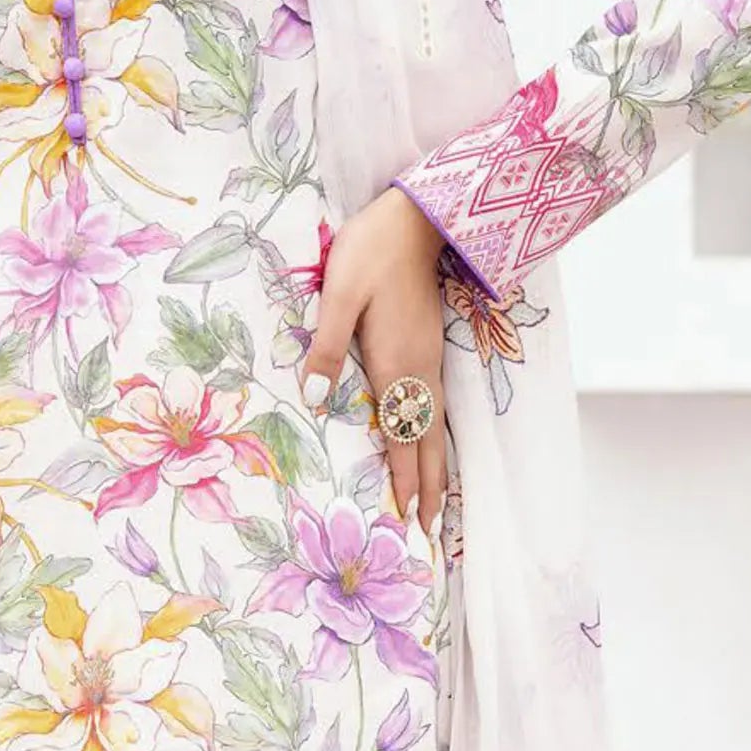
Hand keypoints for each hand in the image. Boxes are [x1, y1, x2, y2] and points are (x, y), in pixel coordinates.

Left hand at [296, 185, 449, 533]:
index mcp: (396, 365)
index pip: (401, 437)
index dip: (403, 480)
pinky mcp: (430, 344)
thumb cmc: (371, 253)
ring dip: (436, 466)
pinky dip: (435, 436)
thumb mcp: (338, 296)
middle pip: (427, 442)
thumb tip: (312, 400)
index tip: (409, 521)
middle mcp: (420, 370)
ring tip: (436, 502)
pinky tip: (428, 440)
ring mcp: (430, 358)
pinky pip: (437, 406)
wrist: (417, 218)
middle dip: (429, 488)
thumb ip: (326, 348)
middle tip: (431, 532)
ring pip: (436, 426)